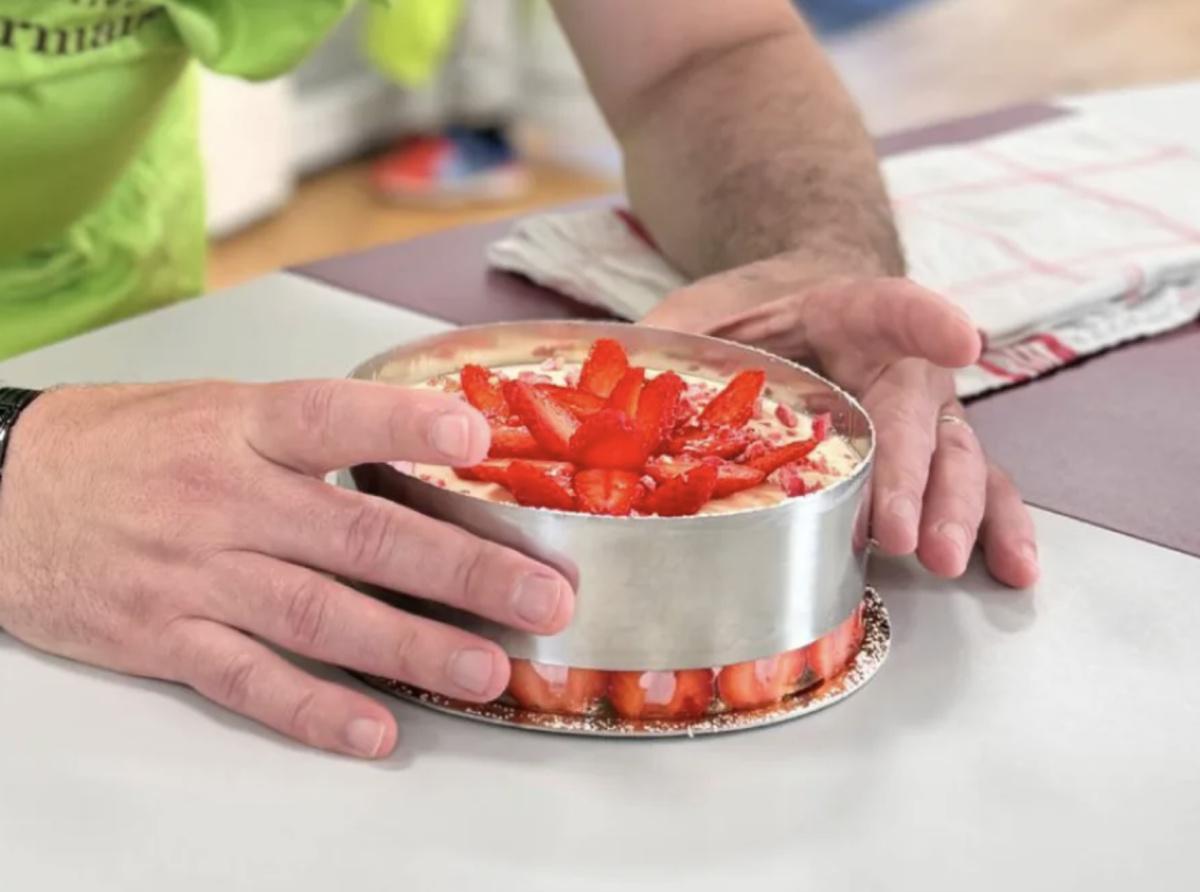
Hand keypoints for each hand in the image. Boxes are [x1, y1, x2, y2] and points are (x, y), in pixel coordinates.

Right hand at [0, 381, 573, 757]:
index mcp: (241, 429)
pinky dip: (315, 710)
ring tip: (486, 669)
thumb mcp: (216, 409)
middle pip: (357, 535)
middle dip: (461, 569)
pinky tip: (376, 731)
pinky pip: (250, 682)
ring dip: (412, 648)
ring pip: (319, 616)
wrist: (4, 495)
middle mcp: (226, 502)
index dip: (402, 425)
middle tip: (541, 597)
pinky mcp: (167, 639)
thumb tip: (425, 448)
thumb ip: (310, 434)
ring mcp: (196, 576)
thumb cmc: (128, 445)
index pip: (329, 417)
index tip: (474, 437)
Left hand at [642, 262, 1038, 587]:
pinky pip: (975, 487)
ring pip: (959, 457)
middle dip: (915, 476)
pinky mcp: (927, 455)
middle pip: (919, 416)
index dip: (925, 323)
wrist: (804, 302)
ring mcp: (920, 413)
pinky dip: (997, 528)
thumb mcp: (704, 310)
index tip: (962, 340)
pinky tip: (1013, 569)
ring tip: (943, 559)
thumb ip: (666, 341)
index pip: (891, 308)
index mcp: (848, 312)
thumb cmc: (758, 310)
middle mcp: (898, 365)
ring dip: (957, 512)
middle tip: (899, 532)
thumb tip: (599, 385)